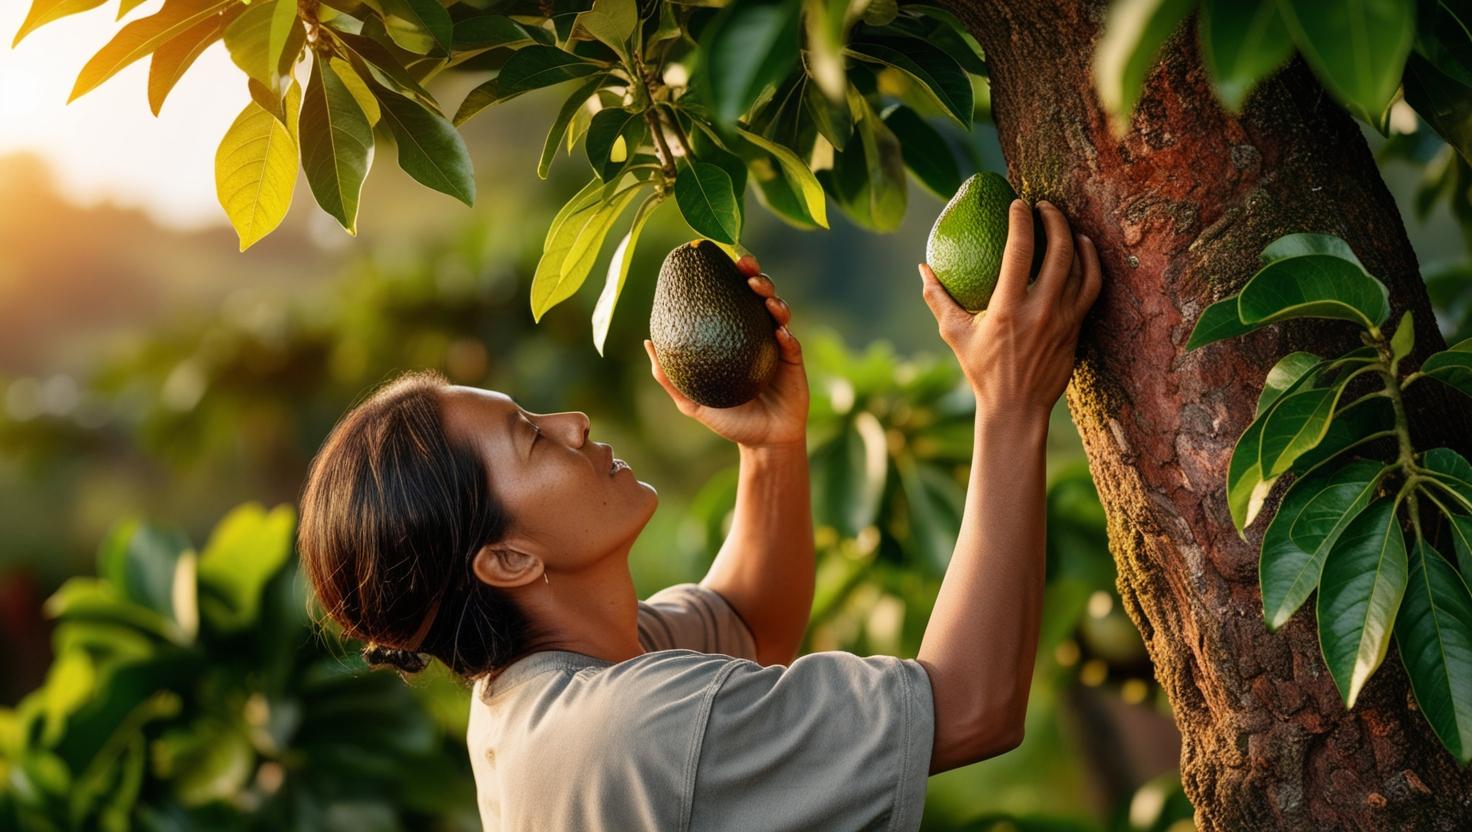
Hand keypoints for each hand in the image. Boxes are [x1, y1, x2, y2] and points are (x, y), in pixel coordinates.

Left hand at [645, 254, 808, 449]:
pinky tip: (778, 333)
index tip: (720, 258)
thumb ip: (670, 377)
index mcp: (736, 335)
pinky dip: (785, 335)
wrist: (762, 444)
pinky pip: (792, 344)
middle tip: (744, 267)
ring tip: (762, 295)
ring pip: (779, 312)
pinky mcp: (794, 363)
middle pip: (760, 295)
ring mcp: (778, 347)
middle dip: (755, 275)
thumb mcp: (692, 401)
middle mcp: (758, 334)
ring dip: (773, 298)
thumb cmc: (729, 421)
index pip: (733, 298)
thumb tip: (647, 344)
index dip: (730, 276)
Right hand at [919, 200, 1101, 423]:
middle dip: (1054, 219)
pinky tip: (1082, 247)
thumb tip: (923, 267)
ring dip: (1074, 236)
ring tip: (1062, 221)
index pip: (1020, 252)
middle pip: (1059, 252)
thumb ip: (937, 298)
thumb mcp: (954, 334)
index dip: (1022, 221)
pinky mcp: (1077, 327)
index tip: (1018, 203)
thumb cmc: (982, 370)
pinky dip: (1091, 261)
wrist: (1017, 407)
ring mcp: (1064, 319)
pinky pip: (1092, 286)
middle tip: (1044, 205)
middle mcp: (1041, 311)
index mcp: (1008, 309)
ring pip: (1081, 266)